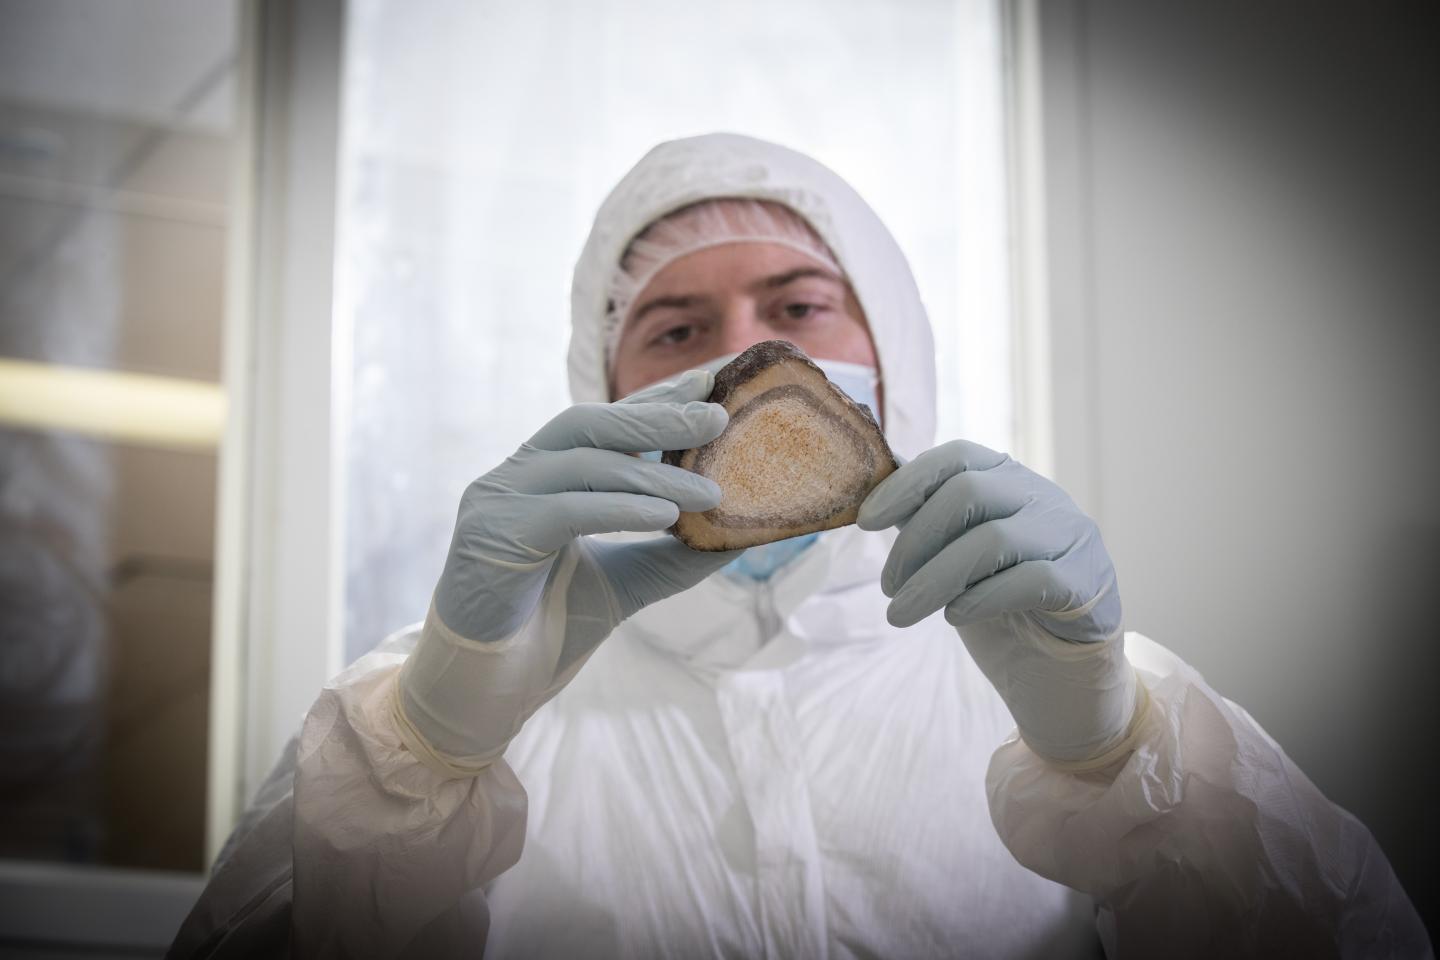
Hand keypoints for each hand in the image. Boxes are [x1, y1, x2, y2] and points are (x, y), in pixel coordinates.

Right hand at [398, 370, 739, 770]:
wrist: (487, 690)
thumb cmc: (551, 630)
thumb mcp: (629, 580)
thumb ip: (676, 552)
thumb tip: (745, 529)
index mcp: (543, 475)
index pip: (604, 423)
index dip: (655, 400)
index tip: (708, 384)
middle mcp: (516, 476)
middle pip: (589, 424)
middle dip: (657, 417)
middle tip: (717, 417)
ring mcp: (497, 500)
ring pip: (583, 466)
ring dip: (654, 477)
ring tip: (710, 494)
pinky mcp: (490, 536)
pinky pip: (564, 510)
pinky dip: (618, 508)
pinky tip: (663, 516)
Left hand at [857, 440, 1140, 765]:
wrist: (1059, 671)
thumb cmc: (1000, 606)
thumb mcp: (953, 556)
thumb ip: (923, 521)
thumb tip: (871, 490)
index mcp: (1010, 480)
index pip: (957, 457)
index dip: (906, 484)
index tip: (865, 523)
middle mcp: (1046, 498)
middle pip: (970, 493)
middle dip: (915, 541)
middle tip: (887, 586)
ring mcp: (1073, 537)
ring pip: (994, 540)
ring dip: (934, 579)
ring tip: (901, 613)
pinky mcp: (1089, 583)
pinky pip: (1031, 580)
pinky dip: (981, 598)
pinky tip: (955, 617)